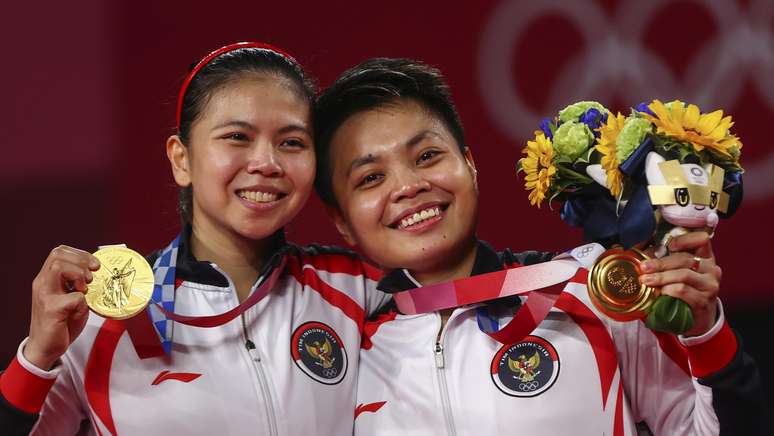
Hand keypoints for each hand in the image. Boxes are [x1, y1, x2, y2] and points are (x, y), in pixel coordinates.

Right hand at [25, 246, 99, 369]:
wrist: (45, 348)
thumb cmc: (61, 323)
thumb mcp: (70, 298)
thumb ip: (77, 284)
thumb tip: (96, 271)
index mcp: (46, 279)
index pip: (58, 252)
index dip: (80, 254)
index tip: (94, 265)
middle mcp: (42, 284)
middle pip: (58, 254)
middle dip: (81, 260)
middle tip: (92, 276)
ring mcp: (44, 296)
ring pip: (59, 267)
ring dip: (78, 274)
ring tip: (85, 288)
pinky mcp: (51, 310)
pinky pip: (73, 297)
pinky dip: (83, 302)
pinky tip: (80, 310)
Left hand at [640, 232, 720, 336]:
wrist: (698, 320)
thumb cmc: (685, 293)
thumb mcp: (679, 274)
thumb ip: (667, 262)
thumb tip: (643, 252)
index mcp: (705, 258)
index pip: (702, 240)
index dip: (685, 239)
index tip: (669, 245)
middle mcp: (711, 270)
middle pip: (685, 259)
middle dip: (661, 263)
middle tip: (644, 267)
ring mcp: (709, 285)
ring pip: (683, 275)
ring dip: (661, 277)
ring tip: (646, 281)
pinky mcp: (703, 301)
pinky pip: (682, 290)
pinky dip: (667, 290)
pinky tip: (658, 292)